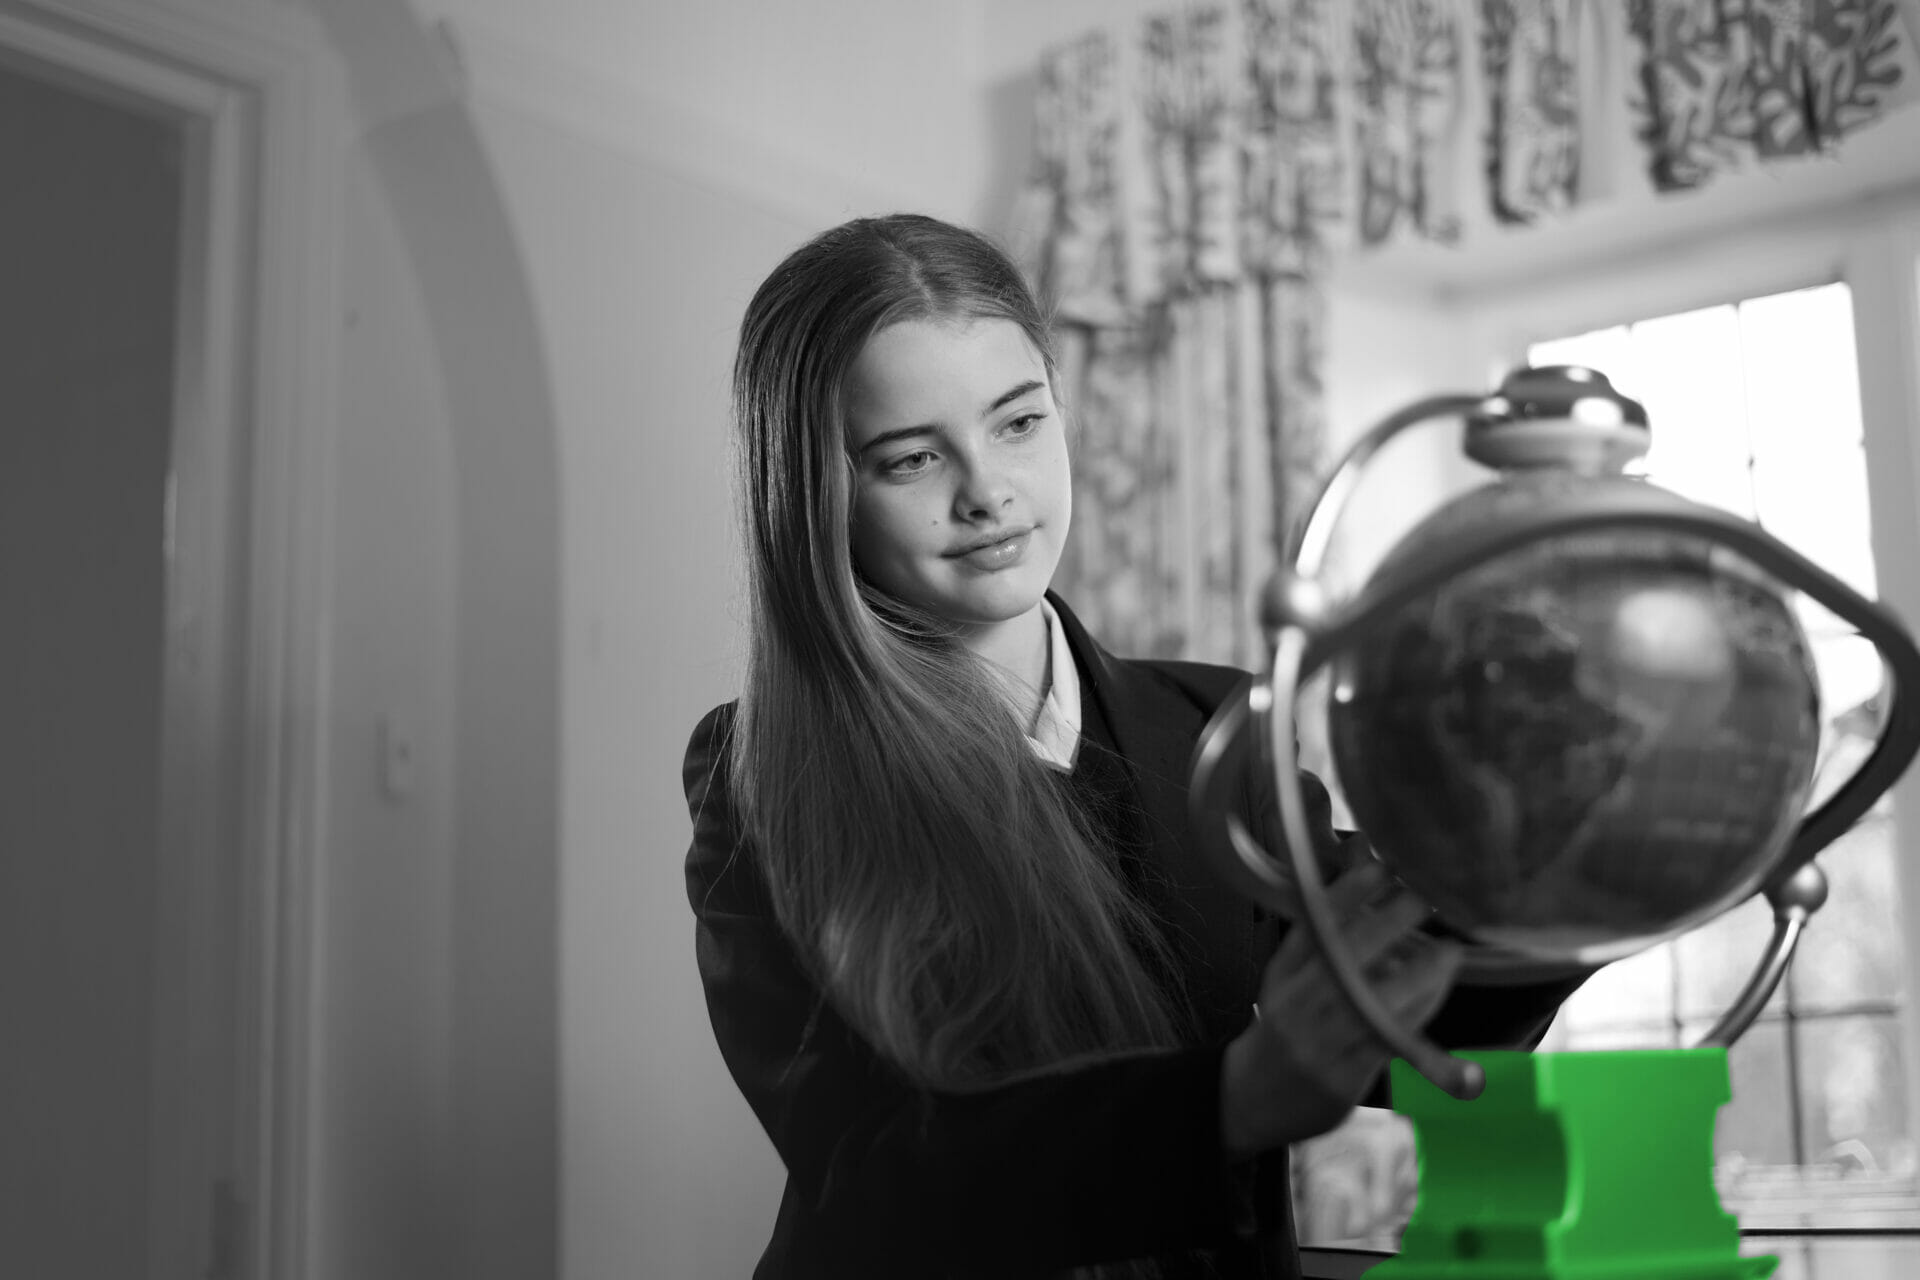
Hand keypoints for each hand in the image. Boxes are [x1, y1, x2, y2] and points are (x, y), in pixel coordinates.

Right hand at [1219, 859, 1462, 1159]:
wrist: (1252, 1099)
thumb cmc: (1283, 1027)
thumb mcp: (1287, 979)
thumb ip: (1320, 936)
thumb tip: (1362, 873)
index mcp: (1282, 974)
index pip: (1311, 926)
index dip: (1346, 895)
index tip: (1381, 869)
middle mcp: (1297, 1004)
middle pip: (1343, 958)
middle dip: (1387, 925)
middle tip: (1425, 900)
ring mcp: (1320, 1042)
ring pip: (1371, 1002)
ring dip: (1417, 974)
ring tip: (1448, 950)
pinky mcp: (1345, 1076)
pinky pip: (1387, 1040)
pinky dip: (1418, 1014)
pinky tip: (1438, 991)